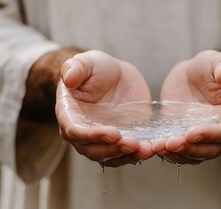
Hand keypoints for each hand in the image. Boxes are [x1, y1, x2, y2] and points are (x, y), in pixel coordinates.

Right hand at [56, 50, 153, 166]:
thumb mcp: (86, 62)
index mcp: (69, 115)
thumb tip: (68, 78)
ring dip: (128, 156)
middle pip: (94, 151)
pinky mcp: (120, 142)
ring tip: (145, 149)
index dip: (93, 136)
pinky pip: (127, 155)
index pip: (76, 132)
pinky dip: (138, 155)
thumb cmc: (95, 68)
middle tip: (132, 143)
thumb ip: (75, 68)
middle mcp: (83, 134)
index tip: (113, 133)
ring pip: (111, 157)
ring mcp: (102, 141)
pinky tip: (151, 150)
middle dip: (113, 150)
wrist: (114, 75)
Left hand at [153, 50, 220, 164]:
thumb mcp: (219, 61)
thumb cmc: (211, 68)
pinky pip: (180, 153)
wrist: (194, 75)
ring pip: (194, 155)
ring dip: (177, 154)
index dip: (211, 134)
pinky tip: (154, 147)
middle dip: (191, 149)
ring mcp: (206, 140)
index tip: (191, 133)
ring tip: (159, 147)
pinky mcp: (188, 142)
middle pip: (211, 149)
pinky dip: (168, 153)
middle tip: (170, 143)